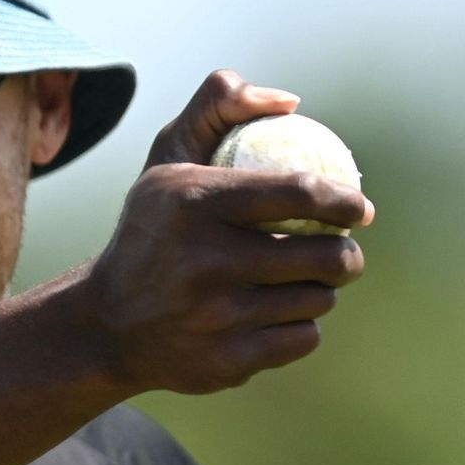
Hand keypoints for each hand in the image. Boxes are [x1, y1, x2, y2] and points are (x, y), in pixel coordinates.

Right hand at [85, 70, 373, 394]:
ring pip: (317, 300)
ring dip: (323, 290)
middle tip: (341, 251)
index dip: (346, 201)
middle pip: (324, 255)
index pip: (300, 192)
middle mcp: (203, 260)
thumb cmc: (152, 231)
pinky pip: (302, 339)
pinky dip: (301, 327)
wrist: (106, 325)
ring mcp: (216, 317)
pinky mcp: (226, 362)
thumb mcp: (167, 161)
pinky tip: (279, 316)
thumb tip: (290, 102)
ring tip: (304, 283)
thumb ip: (218, 108)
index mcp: (193, 202)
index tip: (359, 209)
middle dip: (348, 254)